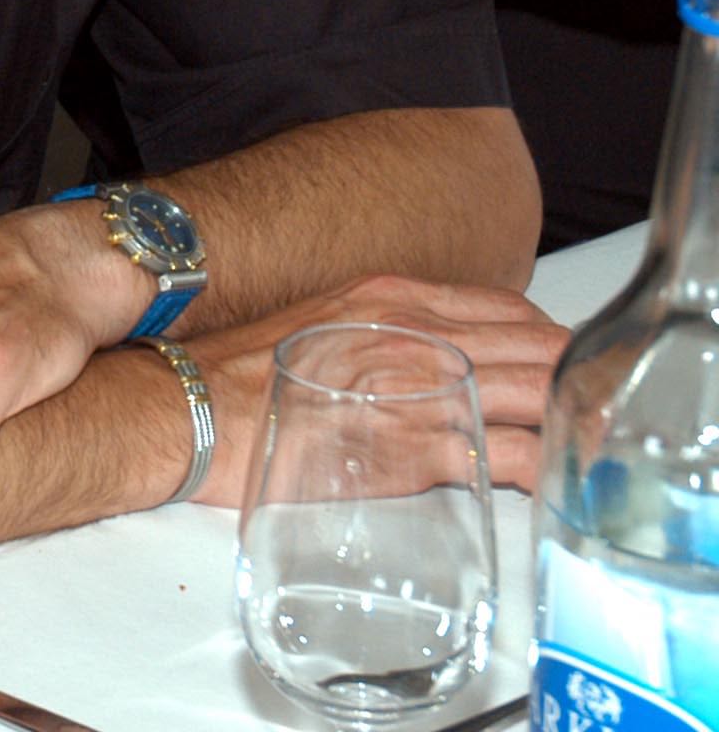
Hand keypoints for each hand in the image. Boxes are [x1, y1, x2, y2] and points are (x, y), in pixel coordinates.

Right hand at [184, 275, 565, 504]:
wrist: (188, 410)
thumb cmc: (237, 376)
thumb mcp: (315, 326)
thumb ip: (374, 335)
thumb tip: (408, 362)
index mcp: (392, 298)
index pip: (506, 307)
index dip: (542, 337)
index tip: (549, 362)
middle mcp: (417, 334)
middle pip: (538, 347)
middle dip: (575, 378)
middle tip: (589, 407)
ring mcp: (423, 388)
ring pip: (540, 396)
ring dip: (572, 421)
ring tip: (582, 445)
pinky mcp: (418, 448)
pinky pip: (511, 456)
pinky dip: (543, 468)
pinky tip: (548, 480)